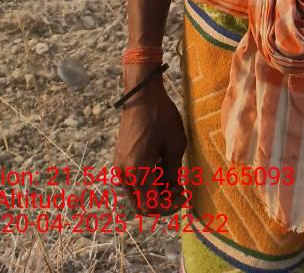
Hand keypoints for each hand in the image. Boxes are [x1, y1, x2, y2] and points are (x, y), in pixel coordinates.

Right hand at [112, 65, 186, 215]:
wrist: (142, 95)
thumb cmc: (161, 117)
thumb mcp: (175, 146)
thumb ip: (173, 173)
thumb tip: (174, 191)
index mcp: (138, 172)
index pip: (151, 205)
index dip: (169, 207)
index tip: (184, 197)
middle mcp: (124, 173)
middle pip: (141, 204)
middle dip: (161, 202)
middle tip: (179, 190)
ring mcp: (119, 166)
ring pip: (137, 193)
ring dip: (154, 192)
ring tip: (173, 179)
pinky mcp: (120, 158)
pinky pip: (133, 180)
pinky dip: (147, 182)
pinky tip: (162, 169)